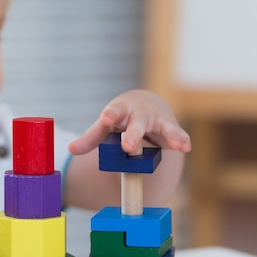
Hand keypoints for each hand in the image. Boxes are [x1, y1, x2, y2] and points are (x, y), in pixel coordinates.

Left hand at [68, 89, 190, 154]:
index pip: (114, 112)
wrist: (144, 106)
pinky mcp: (169, 130)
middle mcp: (139, 114)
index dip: (110, 115)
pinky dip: (182, 140)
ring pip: (164, 128)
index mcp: (120, 111)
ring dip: (170, 136)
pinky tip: (187, 147)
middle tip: (128, 146)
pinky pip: (177, 135)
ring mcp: (156, 121)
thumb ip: (90, 138)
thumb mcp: (105, 127)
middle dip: (134, 135)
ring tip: (177, 145)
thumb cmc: (120, 118)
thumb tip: (70, 150)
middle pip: (137, 124)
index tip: (106, 117)